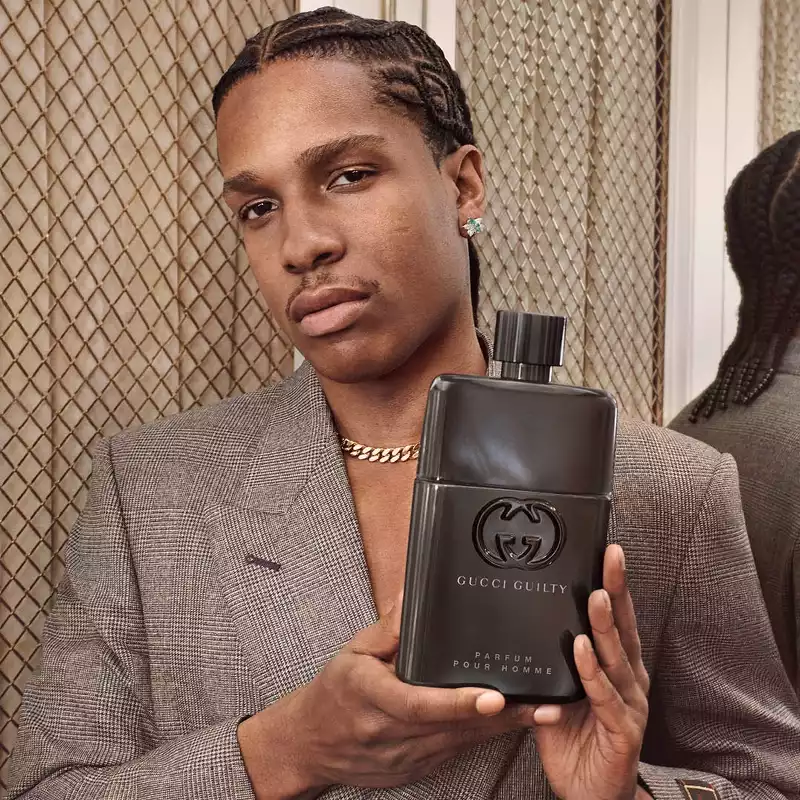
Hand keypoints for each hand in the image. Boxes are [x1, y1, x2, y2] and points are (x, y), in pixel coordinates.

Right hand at [239, 598, 536, 798]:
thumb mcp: (352, 653)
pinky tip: (515, 723)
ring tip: (545, 712)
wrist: (311, 746)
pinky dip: (485, 737)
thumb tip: (411, 596)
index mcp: (372, 696)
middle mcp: (392, 731)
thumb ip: (387, 629)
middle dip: (503, 717)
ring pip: (463, 743)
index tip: (493, 698)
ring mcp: (407, 755)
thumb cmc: (333, 695)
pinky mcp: (418, 767)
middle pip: (454, 727)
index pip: (419, 704)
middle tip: (545, 705)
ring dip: (504, 729)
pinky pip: (457, 751)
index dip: (458, 703)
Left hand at [532, 544, 649, 799]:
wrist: (589, 796)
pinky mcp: (623, 730)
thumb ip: (547, 670)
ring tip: (595, 597)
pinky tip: (581, 649)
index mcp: (616, 669)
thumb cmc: (575, 744)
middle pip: (623, 629)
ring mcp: (630, 705)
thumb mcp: (556, 697)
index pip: (616, 620)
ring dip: (604, 626)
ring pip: (616, 658)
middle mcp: (629, 681)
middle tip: (610, 558)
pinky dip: (592, 672)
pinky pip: (604, 695)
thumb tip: (524, 638)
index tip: (607, 553)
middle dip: (617, 590)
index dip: (613, 586)